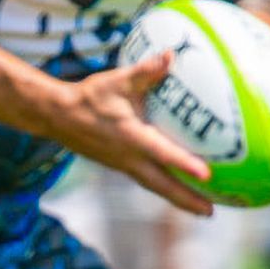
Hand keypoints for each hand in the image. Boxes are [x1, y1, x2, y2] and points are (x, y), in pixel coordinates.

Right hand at [50, 48, 214, 215]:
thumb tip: (172, 55)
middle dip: (187, 200)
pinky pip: (148, 181)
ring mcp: (124, 166)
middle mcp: (129, 158)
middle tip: (211, 213)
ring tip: (204, 209)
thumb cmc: (90, 97)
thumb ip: (147, 71)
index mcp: (131, 138)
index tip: (207, 175)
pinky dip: (166, 188)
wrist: (58, 116)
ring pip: (156, 187)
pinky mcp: (120, 166)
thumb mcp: (118, 80)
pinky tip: (179, 188)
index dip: (185, 164)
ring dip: (179, 200)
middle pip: (162, 186)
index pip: (163, 153)